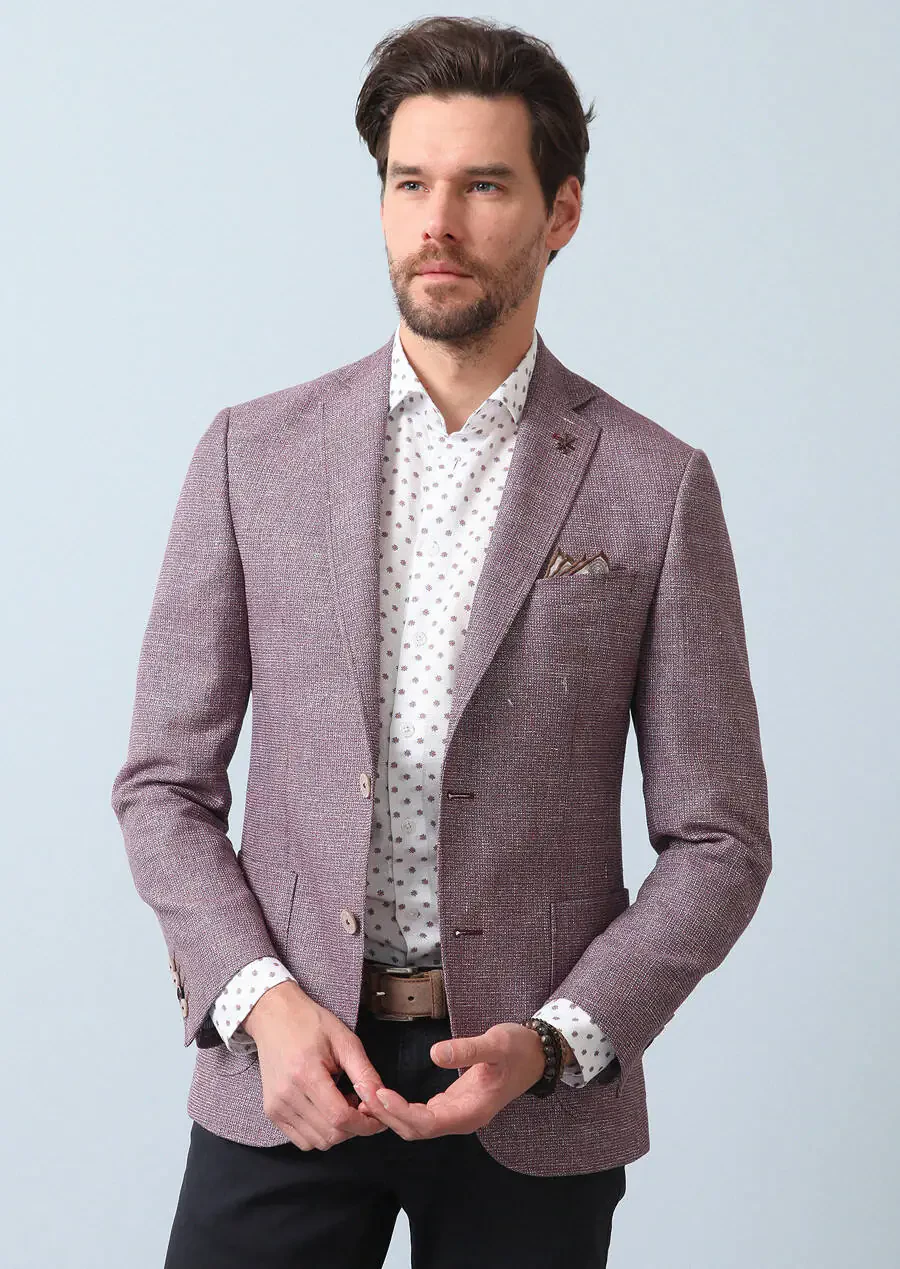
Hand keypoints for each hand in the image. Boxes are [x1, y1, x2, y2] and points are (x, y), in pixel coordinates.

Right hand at [242, 980, 391, 1151]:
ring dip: (337, 1131)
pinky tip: (325, 1109)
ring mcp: (276, 1107)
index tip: (378, 1117)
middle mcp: (287, 1096)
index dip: (365, 1123)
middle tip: (361, 1104)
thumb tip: (381, 1100)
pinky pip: (302, 1140)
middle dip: (354, 1127)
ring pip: (317, 1142)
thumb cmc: (310, 1023)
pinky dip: (319, 1132)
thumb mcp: (345, 1040)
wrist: (274, 1017)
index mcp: (306, 1074)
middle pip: (330, 1134)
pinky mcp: (272, 1113)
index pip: (340, 1118)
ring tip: (341, 1102)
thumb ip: (365, 1073)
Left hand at [352, 1022, 547, 1139]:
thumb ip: (467, 1049)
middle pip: (417, 1129)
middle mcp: (462, 1118)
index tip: (379, 1094)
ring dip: (392, 1114)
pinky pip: (423, 1115)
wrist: (538, 1054)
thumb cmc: (519, 1049)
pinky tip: (386, 1097)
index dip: (401, 1112)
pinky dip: (401, 1108)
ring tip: (367, 1097)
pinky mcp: (454, 1104)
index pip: (428, 1123)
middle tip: (363, 1094)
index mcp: (472, 1111)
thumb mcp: (496, 1043)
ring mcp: (458, 1113)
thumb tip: (435, 1053)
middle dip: (388, 1114)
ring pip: (418, 1124)